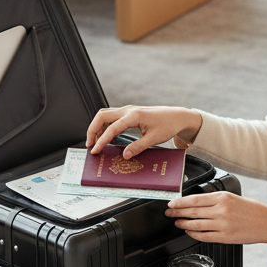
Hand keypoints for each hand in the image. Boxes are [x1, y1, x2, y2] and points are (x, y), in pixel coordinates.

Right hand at [86, 105, 201, 157]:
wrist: (177, 116)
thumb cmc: (168, 125)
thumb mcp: (154, 139)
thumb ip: (138, 147)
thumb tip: (125, 156)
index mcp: (134, 116)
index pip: (112, 128)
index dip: (101, 141)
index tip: (95, 151)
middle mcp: (128, 110)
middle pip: (102, 116)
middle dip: (92, 130)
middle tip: (90, 145)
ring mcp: (128, 110)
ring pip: (105, 115)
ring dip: (97, 127)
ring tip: (95, 142)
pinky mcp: (129, 113)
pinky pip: (112, 117)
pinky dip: (105, 126)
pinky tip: (107, 137)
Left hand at [165, 191, 266, 245]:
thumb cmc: (253, 209)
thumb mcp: (234, 197)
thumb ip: (216, 200)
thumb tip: (196, 203)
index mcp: (223, 197)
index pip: (194, 199)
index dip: (180, 202)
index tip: (171, 203)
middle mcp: (221, 210)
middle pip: (192, 211)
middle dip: (177, 212)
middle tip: (168, 212)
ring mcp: (222, 225)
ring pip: (195, 224)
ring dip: (183, 223)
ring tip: (177, 222)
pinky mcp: (225, 237)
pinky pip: (204, 236)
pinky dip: (193, 233)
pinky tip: (189, 231)